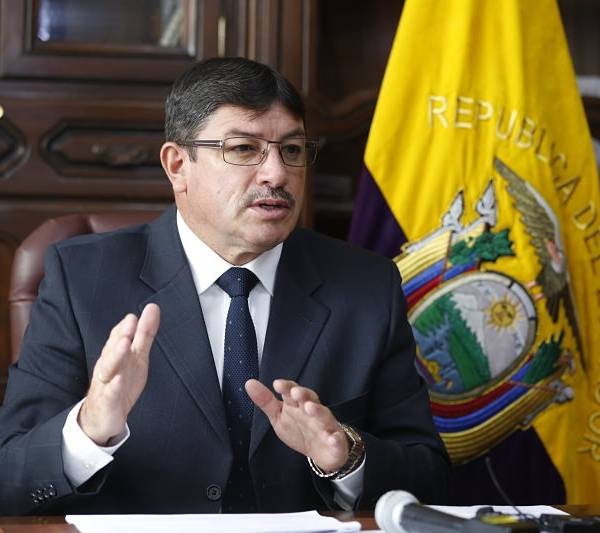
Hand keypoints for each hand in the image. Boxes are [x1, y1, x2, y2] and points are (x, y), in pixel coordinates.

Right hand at [78, 303, 159, 444]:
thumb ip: (144, 334)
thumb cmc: (120, 383)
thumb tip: (152, 308)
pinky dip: (113, 386)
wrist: (102, 418)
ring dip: (116, 355)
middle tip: (130, 323)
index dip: (125, 328)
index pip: (118, 338)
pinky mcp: (107, 402)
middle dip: (121, 335)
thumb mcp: (137, 357)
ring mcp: (105, 384)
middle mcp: (108, 367)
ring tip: (124, 343)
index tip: (134, 317)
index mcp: (116, 355)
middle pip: (113, 349)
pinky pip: (109, 394)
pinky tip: (119, 379)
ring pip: (108, 368)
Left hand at [246, 378, 348, 472]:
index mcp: (299, 405)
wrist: (322, 453)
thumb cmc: (299, 430)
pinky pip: (337, 440)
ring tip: (310, 408)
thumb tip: (249, 383)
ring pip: (323, 416)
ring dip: (318, 411)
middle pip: (311, 399)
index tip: (277, 384)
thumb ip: (266, 401)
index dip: (287, 387)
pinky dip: (336, 439)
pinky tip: (333, 438)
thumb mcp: (279, 416)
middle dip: (304, 395)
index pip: (294, 391)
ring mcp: (326, 425)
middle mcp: (313, 411)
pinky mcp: (336, 442)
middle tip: (296, 393)